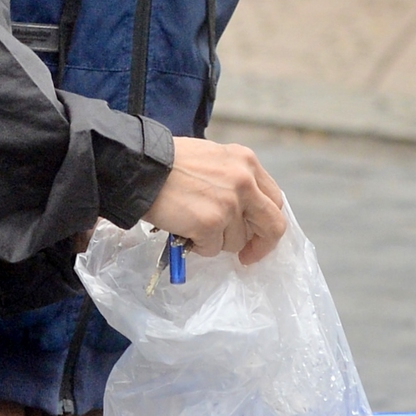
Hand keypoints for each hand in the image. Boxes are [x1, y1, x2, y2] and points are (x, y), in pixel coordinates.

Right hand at [143, 137, 288, 264]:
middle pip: (272, 225)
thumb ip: (235, 181)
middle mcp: (245, 181)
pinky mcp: (210, 223)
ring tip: (192, 224)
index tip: (256, 235)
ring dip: (215, 241)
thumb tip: (246, 214)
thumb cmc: (170, 164)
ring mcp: (229, 204)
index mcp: (247, 162)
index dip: (267, 223)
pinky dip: (197, 245)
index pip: (274, 201)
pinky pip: (212, 249)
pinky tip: (183, 228)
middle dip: (261, 245)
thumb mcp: (214, 159)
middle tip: (245, 256)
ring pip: (236, 241)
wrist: (141, 167)